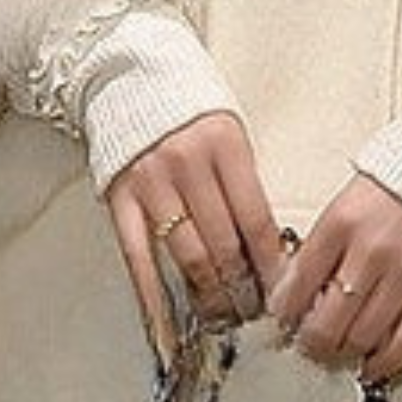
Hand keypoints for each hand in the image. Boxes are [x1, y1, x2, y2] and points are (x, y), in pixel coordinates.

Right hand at [103, 112, 287, 363]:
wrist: (129, 78)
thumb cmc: (188, 110)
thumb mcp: (229, 134)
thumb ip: (243, 184)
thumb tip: (265, 247)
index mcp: (224, 145)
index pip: (255, 216)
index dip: (270, 260)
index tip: (280, 289)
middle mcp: (187, 164)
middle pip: (223, 242)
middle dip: (242, 284)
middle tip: (252, 310)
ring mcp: (151, 183)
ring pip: (186, 254)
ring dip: (208, 293)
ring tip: (222, 314)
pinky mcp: (120, 198)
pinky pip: (138, 257)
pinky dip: (153, 296)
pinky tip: (165, 323)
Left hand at [268, 174, 401, 383]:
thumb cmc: (397, 185)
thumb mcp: (346, 202)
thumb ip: (322, 245)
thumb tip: (295, 291)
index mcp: (342, 223)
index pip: (299, 283)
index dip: (285, 311)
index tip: (283, 320)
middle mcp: (372, 250)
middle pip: (329, 320)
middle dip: (312, 341)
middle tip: (309, 344)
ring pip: (364, 336)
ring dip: (344, 351)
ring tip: (339, 350)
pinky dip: (385, 362)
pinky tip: (372, 365)